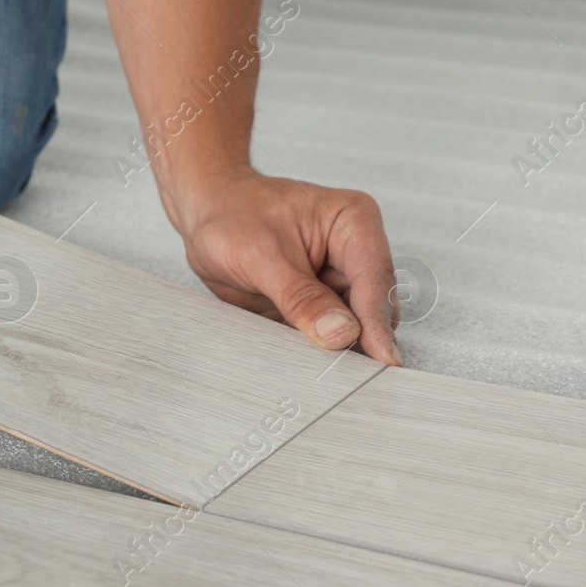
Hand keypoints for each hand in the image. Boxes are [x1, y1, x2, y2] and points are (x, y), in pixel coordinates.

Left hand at [167, 166, 401, 364]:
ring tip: (326, 370)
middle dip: (362, 339)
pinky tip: (308, 362)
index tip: (382, 357)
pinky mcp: (318, 301)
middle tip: (349, 372)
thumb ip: (301, 296)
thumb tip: (341, 332)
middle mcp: (353, 250)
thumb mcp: (261, 255)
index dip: (377, 322)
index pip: (375, 278)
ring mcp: (337, 279)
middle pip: (372, 306)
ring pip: (355, 325)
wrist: (204, 214)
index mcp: (352, 221)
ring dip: (340, 347)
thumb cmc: (230, 214)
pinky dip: (319, 348)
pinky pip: (328, 332)